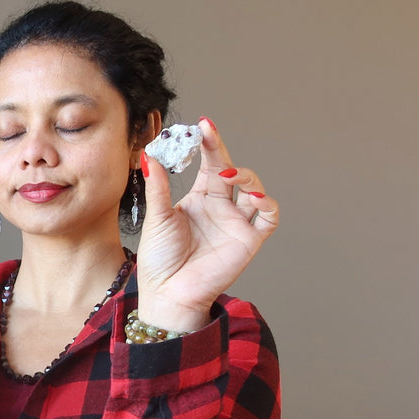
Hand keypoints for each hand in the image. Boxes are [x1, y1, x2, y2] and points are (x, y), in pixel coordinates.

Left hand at [136, 118, 279, 332]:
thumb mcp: (157, 217)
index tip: (201, 125)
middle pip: (231, 170)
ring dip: (247, 176)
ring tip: (228, 174)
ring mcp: (236, 222)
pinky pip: (268, 217)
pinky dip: (266, 203)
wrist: (168, 293)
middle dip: (222, 150)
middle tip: (209, 135)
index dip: (208, 143)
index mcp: (199, 198)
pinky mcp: (248, 240)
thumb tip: (150, 155)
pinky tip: (253, 197)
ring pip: (254, 189)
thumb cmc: (160, 259)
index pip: (208, 163)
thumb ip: (158, 187)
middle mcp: (220, 207)